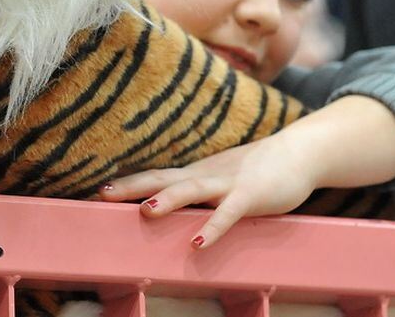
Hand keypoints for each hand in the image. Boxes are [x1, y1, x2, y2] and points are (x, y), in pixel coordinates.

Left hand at [99, 129, 319, 249]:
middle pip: (163, 179)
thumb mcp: (220, 181)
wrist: (297, 152)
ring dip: (169, 201)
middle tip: (101, 194)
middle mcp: (205, 175)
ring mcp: (227, 184)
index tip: (97, 191)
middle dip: (132, 187)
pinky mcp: (250, 196)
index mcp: (196, 173)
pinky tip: (198, 243)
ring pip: (193, 190)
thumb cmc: (256, 171)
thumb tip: (169, 207)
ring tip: (146, 212)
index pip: (155, 177)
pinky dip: (213, 228)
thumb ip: (197, 193)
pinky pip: (229, 214)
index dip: (127, 183)